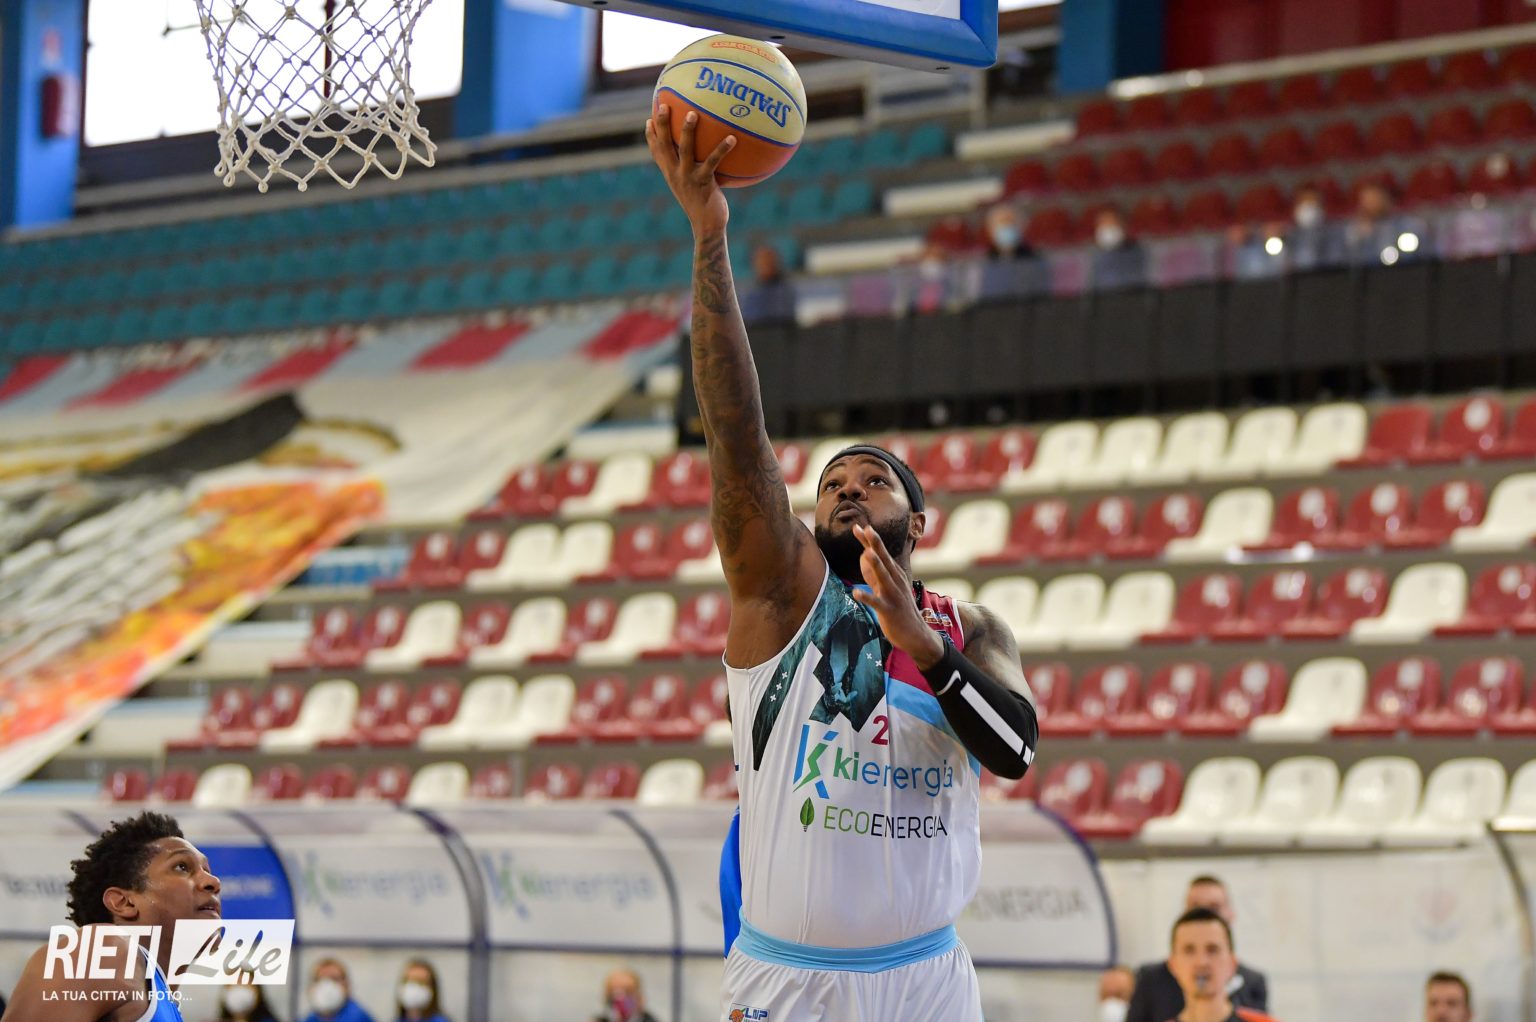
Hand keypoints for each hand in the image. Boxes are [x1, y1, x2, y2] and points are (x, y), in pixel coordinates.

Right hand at [646, 104, 734, 237]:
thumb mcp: (695, 188)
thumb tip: (706, 156)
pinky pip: (713, 161)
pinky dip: (722, 149)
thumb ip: (694, 171)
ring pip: (685, 149)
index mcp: (671, 174)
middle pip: (665, 145)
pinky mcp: (704, 182)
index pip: (656, 153)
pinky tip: (732, 137)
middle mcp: (675, 173)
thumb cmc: (704, 205)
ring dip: (687, 131)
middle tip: (663, 105)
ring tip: (692, 113)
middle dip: (662, 125)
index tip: (649, 120)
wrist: (707, 226)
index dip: (651, 136)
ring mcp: (688, 177)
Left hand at [849, 523, 944, 669]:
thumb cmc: (900, 611)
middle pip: (883, 559)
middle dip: (875, 544)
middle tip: (866, 528)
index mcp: (895, 575)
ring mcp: (894, 596)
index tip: (859, 527)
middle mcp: (896, 582)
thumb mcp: (887, 589)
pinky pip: (877, 603)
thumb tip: (864, 556)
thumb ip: (874, 574)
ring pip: (883, 577)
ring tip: (866, 552)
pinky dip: (867, 598)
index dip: (870, 541)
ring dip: (875, 565)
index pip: (881, 554)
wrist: (917, 635)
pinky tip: (856, 594)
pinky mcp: (889, 611)